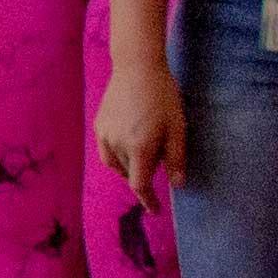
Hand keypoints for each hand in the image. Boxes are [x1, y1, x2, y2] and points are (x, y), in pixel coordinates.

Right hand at [94, 58, 183, 197]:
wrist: (136, 67)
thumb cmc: (163, 96)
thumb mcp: (177, 127)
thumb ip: (176, 158)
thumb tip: (178, 184)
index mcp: (140, 147)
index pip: (140, 184)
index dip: (148, 200)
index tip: (156, 211)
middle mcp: (118, 145)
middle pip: (129, 173)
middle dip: (143, 175)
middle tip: (160, 160)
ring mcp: (105, 135)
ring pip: (115, 164)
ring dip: (129, 167)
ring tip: (142, 156)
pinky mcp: (99, 125)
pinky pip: (106, 150)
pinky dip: (117, 155)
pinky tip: (129, 143)